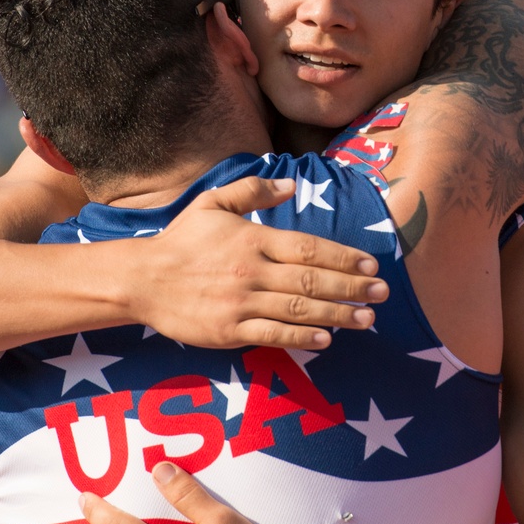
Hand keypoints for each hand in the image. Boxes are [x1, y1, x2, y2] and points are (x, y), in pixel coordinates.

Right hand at [136, 177, 387, 349]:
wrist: (141, 280)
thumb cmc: (180, 241)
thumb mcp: (213, 203)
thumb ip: (252, 191)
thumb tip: (290, 184)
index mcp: (252, 239)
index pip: (309, 248)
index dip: (344, 257)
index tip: (371, 265)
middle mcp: (251, 271)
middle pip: (312, 279)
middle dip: (352, 288)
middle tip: (382, 293)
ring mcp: (241, 303)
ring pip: (299, 309)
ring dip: (338, 315)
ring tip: (367, 319)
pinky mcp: (229, 331)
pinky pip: (273, 335)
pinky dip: (302, 337)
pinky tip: (327, 339)